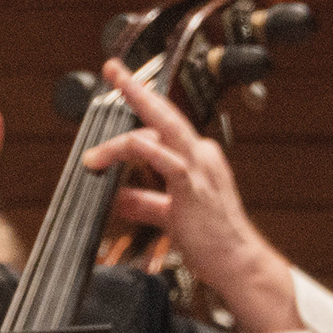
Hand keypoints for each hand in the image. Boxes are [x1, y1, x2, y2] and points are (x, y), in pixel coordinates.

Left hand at [82, 64, 298, 332]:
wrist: (238, 263)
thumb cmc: (212, 242)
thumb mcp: (169, 216)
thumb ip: (143, 203)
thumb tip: (116, 196)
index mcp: (199, 158)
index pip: (164, 126)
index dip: (140, 107)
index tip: (123, 88)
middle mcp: (200, 155)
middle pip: (163, 113)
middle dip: (136, 89)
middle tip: (113, 70)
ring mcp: (199, 168)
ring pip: (157, 133)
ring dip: (120, 140)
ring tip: (93, 150)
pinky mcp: (192, 186)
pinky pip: (161, 159)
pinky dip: (133, 153)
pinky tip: (108, 158)